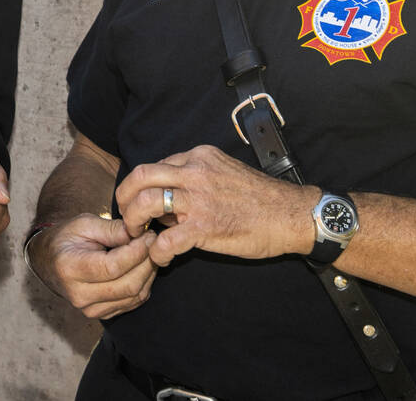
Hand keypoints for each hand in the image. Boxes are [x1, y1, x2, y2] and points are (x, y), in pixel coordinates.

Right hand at [28, 214, 156, 318]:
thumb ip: (112, 229)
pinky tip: (143, 266)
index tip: (149, 235)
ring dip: (149, 273)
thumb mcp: (84, 223)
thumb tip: (138, 232)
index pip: (113, 267)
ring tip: (150, 252)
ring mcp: (90, 309)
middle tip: (154, 242)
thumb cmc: (66, 238)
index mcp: (71, 269)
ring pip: (134, 296)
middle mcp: (80, 295)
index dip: (136, 252)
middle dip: (148, 262)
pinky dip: (144, 284)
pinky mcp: (102, 314)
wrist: (49, 262)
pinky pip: (132, 303)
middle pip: (128, 285)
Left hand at [114, 144, 312, 266]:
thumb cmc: (260, 198)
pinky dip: (157, 252)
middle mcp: (195, 172)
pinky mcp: (205, 227)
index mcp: (199, 157)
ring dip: (134, 222)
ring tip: (139, 236)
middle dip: (124, 197)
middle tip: (126, 216)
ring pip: (146, 202)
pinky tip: (162, 258)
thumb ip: (195, 178)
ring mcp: (199, 199)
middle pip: (140, 175)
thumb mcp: (224, 172)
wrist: (291, 215)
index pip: (156, 166)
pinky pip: (166, 239)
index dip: (142, 186)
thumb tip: (168, 199)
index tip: (141, 203)